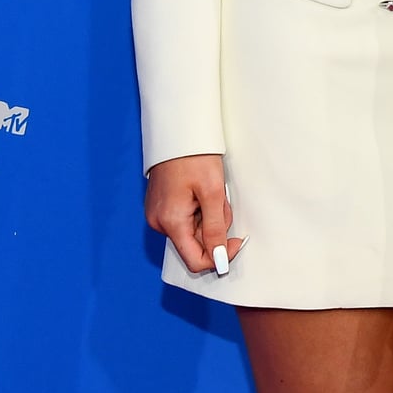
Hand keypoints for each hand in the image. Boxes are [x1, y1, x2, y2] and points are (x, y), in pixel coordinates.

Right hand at [145, 153, 245, 273]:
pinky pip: (184, 219)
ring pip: (192, 231)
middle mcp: (159, 222)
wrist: (178, 132)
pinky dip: (198, 210)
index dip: (219, 256)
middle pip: (195, 244)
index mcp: (170, 221)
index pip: (195, 261)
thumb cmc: (195, 157)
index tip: (235, 240)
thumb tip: (218, 259)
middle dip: (214, 228)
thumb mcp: (213, 192)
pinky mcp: (160, 207)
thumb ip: (216, 229)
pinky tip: (200, 192)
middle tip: (219, 201)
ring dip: (207, 217)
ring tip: (209, 191)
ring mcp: (158, 214)